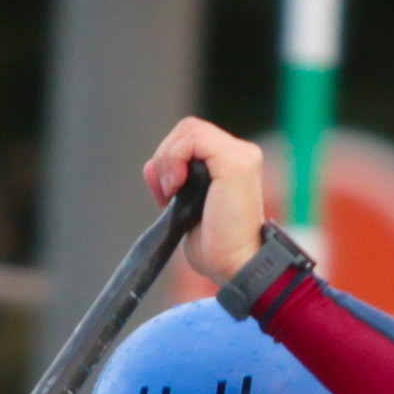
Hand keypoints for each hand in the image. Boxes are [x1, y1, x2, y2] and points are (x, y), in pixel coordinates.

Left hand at [141, 116, 269, 298]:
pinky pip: (194, 139)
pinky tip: (177, 187)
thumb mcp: (186, 205)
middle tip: (166, 193)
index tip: (164, 194)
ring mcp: (241, 156)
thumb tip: (151, 166)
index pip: (191, 138)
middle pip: (188, 128)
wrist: (235, 265)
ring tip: (172, 192)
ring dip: (168, 159)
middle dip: (165, 157)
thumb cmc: (216, 245)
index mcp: (232, 162)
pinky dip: (175, 159)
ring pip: (189, 130)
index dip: (169, 159)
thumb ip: (172, 179)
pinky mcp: (235, 162)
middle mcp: (242, 154)